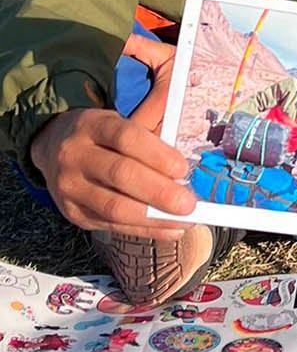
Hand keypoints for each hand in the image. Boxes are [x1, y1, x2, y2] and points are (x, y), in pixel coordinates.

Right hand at [29, 36, 195, 238]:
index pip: (126, 137)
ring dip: (154, 217)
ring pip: (114, 206)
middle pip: (121, 174)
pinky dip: (145, 230)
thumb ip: (151, 130)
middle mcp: (75, 155)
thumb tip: (186, 159)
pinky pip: (112, 226)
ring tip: (184, 220)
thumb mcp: (118, 121)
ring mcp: (70, 187)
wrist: (52, 149)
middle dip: (159, 192)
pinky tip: (170, 230)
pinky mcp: (73, 213)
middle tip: (188, 203)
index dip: (157, 154)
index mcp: (92, 125)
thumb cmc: (100, 137)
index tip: (183, 169)